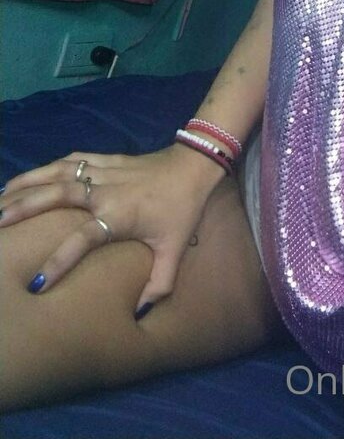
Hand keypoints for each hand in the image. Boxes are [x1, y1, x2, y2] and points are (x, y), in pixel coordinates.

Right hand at [0, 144, 225, 316]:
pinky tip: (26, 177)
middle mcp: (104, 191)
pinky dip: (47, 167)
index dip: (60, 260)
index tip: (38, 282)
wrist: (194, 166)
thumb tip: (142, 314)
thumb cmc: (183, 209)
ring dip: (27, 183)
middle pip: (58, 196)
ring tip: (0, 198)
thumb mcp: (175, 248)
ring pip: (58, 174)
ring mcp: (103, 171)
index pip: (82, 239)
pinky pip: (71, 160)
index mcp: (118, 215)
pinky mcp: (106, 158)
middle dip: (25, 208)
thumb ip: (160, 282)